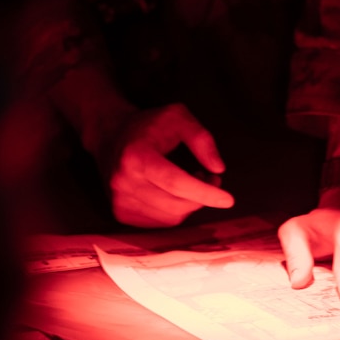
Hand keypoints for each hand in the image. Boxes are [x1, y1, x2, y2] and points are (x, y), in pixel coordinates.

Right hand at [101, 104, 233, 226]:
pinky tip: (174, 192)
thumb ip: (201, 139)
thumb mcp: (178, 116)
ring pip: (172, 217)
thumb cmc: (148, 125)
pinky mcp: (121, 213)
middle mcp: (124, 182)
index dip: (204, 192)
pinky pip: (161, 223)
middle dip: (202, 196)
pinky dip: (175, 211)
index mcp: (137, 157)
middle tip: (211, 178)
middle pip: (177, 204)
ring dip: (189, 204)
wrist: (110, 135)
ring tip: (191, 181)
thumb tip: (217, 169)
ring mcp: (120, 201)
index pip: (176, 182)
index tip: (228, 200)